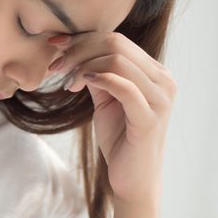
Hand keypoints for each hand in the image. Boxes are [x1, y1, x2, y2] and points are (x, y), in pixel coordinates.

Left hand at [47, 32, 176, 205]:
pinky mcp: (150, 118)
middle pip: (116, 44)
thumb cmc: (119, 137)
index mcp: (154, 72)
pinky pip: (124, 87)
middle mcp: (163, 80)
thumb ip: (95, 73)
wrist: (131, 178)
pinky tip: (78, 84)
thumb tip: (71, 48)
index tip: (54, 45)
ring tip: (65, 82)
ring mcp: (160, 98)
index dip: (81, 38)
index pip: (116, 39)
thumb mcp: (104, 98)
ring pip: (117, 60)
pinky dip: (98, 79)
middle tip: (55, 65)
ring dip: (82, 65)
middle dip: (78, 50)